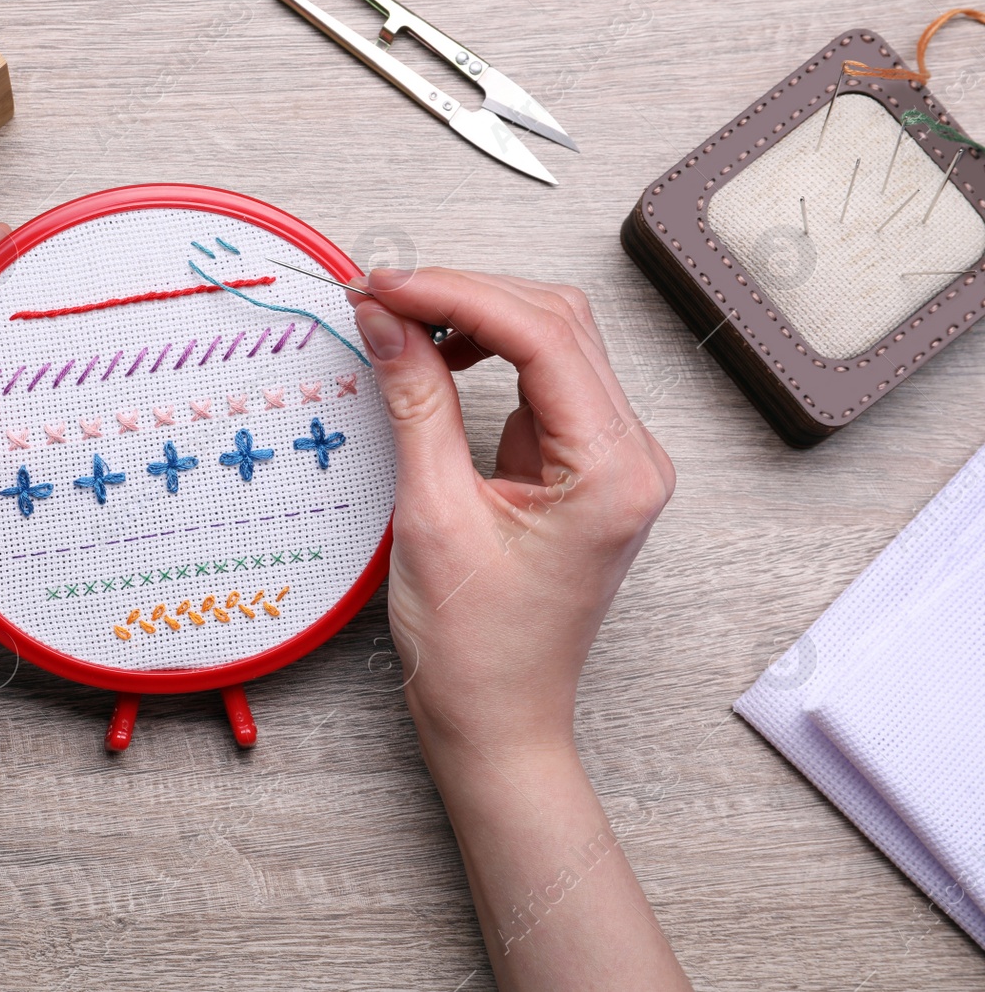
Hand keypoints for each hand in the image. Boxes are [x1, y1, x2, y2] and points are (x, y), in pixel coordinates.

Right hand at [353, 267, 674, 757]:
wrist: (497, 722)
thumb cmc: (479, 651)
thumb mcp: (433, 516)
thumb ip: (416, 403)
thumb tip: (387, 320)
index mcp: (612, 470)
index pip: (542, 336)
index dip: (456, 294)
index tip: (385, 286)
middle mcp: (628, 456)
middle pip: (555, 324)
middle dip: (464, 296)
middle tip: (380, 296)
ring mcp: (608, 460)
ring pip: (549, 343)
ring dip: (474, 319)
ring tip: (399, 321)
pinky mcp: (579, 467)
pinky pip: (538, 382)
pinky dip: (483, 355)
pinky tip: (434, 356)